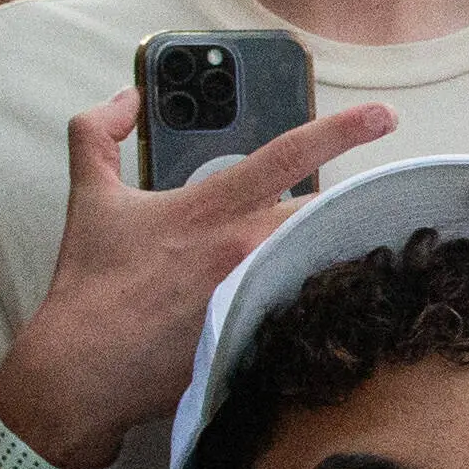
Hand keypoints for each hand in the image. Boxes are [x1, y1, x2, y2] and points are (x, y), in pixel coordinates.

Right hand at [0, 89, 398, 468]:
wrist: (83, 370)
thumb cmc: (90, 283)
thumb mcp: (89, 195)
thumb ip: (98, 133)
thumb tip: (125, 98)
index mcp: (212, 208)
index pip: (289, 155)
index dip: (343, 129)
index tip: (384, 115)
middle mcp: (245, 250)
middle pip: (328, 213)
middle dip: (356, 203)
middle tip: (375, 201)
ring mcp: (258, 297)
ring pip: (324, 261)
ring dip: (338, 250)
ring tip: (353, 251)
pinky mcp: (259, 339)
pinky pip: (306, 313)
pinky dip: (316, 300)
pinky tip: (323, 306)